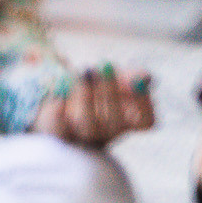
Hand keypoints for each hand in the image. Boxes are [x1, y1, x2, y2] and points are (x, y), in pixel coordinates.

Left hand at [36, 64, 155, 147]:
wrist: (56, 93)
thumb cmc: (92, 86)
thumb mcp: (112, 77)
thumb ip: (129, 77)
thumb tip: (145, 77)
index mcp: (124, 121)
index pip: (146, 122)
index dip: (145, 103)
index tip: (139, 81)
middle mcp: (105, 134)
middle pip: (115, 122)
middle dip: (110, 92)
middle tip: (103, 66)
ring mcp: (81, 137)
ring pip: (88, 126)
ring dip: (87, 97)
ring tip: (84, 73)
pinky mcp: (57, 133)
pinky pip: (58, 128)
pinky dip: (59, 113)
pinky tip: (60, 100)